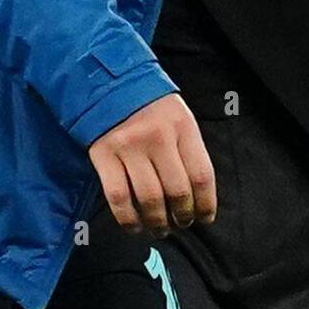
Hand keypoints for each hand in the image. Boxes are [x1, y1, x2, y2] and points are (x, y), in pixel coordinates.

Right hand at [88, 93, 216, 235]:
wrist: (107, 80)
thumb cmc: (149, 103)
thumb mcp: (178, 115)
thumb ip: (187, 149)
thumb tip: (197, 195)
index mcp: (181, 125)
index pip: (201, 175)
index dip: (206, 204)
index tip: (204, 218)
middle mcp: (157, 136)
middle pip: (177, 191)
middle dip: (182, 217)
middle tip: (181, 224)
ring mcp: (128, 146)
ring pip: (149, 199)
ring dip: (158, 222)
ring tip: (160, 229)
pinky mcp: (103, 154)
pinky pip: (118, 197)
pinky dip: (127, 219)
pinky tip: (135, 226)